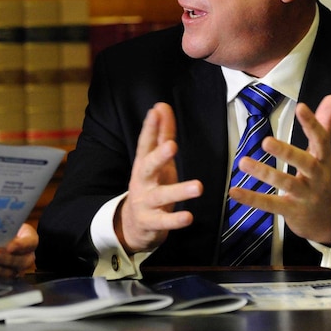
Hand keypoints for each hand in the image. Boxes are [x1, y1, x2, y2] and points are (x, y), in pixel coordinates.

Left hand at [0, 223, 37, 278]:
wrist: (4, 237)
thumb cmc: (6, 228)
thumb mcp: (8, 223)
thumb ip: (2, 225)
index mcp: (30, 241)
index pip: (30, 243)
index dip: (21, 246)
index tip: (10, 247)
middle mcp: (25, 258)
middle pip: (19, 262)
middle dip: (5, 259)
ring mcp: (14, 269)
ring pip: (7, 273)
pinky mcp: (1, 277)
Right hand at [116, 103, 202, 253]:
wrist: (132, 224)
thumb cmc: (150, 186)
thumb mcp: (156, 161)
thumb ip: (161, 134)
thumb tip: (162, 105)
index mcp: (143, 164)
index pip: (146, 143)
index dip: (151, 127)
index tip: (157, 110)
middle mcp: (142, 181)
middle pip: (148, 166)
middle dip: (159, 156)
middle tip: (171, 145)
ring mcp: (145, 202)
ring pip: (161, 196)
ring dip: (179, 191)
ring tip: (198, 187)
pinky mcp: (151, 222)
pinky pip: (164, 222)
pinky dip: (175, 220)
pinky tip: (188, 217)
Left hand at [229, 94, 330, 244]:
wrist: (330, 219)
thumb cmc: (321, 178)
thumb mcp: (324, 154)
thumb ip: (324, 125)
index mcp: (324, 160)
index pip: (321, 139)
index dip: (312, 123)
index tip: (300, 107)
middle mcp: (317, 177)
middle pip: (304, 163)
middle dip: (286, 152)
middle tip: (265, 141)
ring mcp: (305, 195)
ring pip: (285, 183)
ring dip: (264, 173)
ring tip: (243, 162)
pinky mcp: (291, 211)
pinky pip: (270, 204)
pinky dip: (251, 199)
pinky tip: (233, 192)